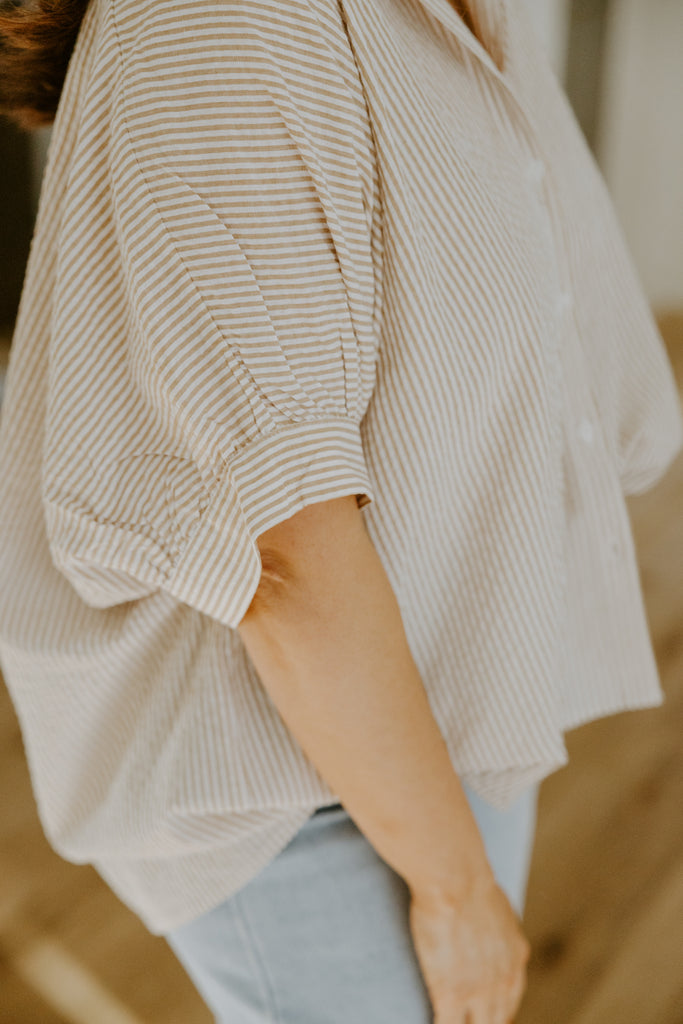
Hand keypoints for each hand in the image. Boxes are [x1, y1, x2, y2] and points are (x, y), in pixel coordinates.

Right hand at [408, 874, 530, 1022]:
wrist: (456, 878)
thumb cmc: (468, 878)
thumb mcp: (496, 904)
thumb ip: (495, 925)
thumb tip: (487, 922)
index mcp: (515, 955)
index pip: (510, 998)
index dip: (496, 1008)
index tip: (484, 1010)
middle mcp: (504, 979)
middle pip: (497, 1020)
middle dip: (484, 1021)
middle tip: (469, 1018)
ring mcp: (479, 991)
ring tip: (453, 1019)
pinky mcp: (452, 995)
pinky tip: (432, 1022)